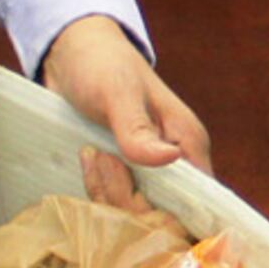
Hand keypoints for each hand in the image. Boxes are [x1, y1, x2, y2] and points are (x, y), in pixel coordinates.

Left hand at [40, 14, 212, 198]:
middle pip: (163, 214)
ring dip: (106, 193)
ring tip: (89, 154)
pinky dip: (97, 192)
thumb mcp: (118, 93)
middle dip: (127, 203)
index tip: (133, 201)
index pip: (197, 201)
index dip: (168, 213)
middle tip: (100, 163)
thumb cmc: (102, 64)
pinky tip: (85, 163)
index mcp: (188, 144)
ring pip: (134, 212)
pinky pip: (113, 202)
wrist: (71, 53)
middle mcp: (175, 163)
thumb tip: (170, 158)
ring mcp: (148, 171)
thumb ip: (138, 130)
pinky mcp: (123, 174)